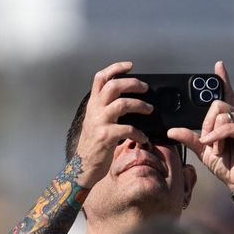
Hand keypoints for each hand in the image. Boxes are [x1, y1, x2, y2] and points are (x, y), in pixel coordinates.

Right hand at [72, 61, 154, 186]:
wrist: (83, 167)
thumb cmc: (94, 146)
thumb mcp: (96, 122)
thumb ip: (106, 110)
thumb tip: (126, 100)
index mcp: (93, 105)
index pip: (100, 78)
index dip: (115, 68)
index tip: (130, 66)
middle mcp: (95, 111)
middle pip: (113, 86)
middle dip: (133, 83)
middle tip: (145, 88)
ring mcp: (100, 123)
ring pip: (122, 104)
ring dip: (140, 105)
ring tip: (149, 109)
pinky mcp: (106, 137)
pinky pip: (128, 129)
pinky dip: (139, 133)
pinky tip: (143, 138)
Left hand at [167, 61, 233, 191]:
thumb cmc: (224, 164)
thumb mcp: (202, 150)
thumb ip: (189, 138)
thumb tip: (171, 130)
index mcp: (226, 119)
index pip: (225, 94)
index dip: (222, 79)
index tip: (218, 65)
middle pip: (216, 104)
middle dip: (206, 123)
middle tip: (207, 140)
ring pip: (221, 114)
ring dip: (212, 134)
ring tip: (216, 148)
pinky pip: (228, 125)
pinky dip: (218, 136)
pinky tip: (216, 146)